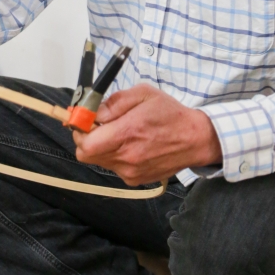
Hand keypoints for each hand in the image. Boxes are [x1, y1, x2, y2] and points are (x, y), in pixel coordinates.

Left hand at [73, 83, 221, 185]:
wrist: (195, 139)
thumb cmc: (170, 114)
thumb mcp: (143, 94)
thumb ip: (114, 102)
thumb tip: (93, 112)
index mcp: (127, 134)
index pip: (85, 143)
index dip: (80, 131)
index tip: (84, 120)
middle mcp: (127, 157)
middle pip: (86, 154)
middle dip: (86, 138)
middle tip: (98, 126)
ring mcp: (131, 171)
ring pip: (99, 160)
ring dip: (102, 147)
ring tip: (120, 133)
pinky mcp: (135, 180)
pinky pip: (113, 167)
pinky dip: (115, 156)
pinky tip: (131, 145)